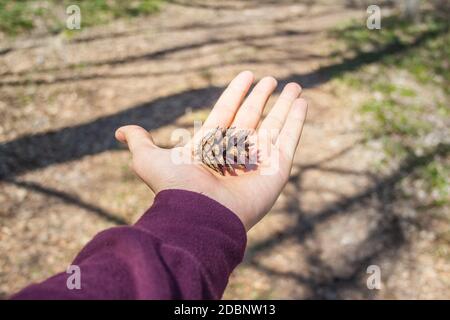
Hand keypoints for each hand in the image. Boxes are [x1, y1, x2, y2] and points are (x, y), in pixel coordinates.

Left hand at [115, 71, 306, 229]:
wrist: (200, 217)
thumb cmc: (175, 188)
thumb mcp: (149, 160)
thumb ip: (139, 142)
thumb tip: (119, 131)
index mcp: (211, 146)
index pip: (227, 111)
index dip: (236, 92)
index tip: (247, 74)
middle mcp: (235, 152)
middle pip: (252, 116)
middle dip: (262, 97)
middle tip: (271, 79)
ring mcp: (258, 161)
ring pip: (275, 125)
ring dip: (285, 105)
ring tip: (294, 86)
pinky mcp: (277, 170)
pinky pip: (289, 140)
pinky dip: (297, 121)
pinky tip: (301, 102)